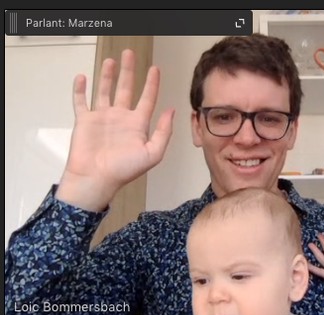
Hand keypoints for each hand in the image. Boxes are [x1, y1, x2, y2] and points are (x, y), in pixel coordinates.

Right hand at [56, 51, 176, 213]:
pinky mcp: (84, 120)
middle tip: (130, 54)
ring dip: (107, 76)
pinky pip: (81, 101)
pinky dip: (80, 89)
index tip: (155, 69)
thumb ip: (163, 132)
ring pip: (104, 90)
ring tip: (111, 60)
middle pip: (125, 89)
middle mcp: (120, 118)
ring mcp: (102, 118)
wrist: (97, 178)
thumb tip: (171, 111)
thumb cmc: (124, 170)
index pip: (147, 99)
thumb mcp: (152, 153)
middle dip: (129, 72)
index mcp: (137, 125)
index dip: (152, 84)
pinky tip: (82, 77)